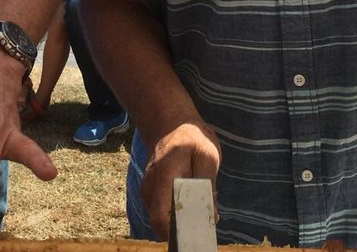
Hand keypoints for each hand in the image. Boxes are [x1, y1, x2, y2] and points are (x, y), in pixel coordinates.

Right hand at [140, 122, 220, 239]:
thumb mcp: (208, 155)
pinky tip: (189, 205)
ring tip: (198, 211)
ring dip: (179, 221)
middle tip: (202, 224)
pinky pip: (161, 212)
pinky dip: (175, 215)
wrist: (169, 123)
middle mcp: (149, 186)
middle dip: (181, 230)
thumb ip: (208, 185)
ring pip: (160, 219)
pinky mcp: (148, 193)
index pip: (161, 217)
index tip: (197, 234)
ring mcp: (145, 190)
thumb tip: (210, 217)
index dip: (177, 233)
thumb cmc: (191, 138)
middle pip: (159, 223)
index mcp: (165, 175)